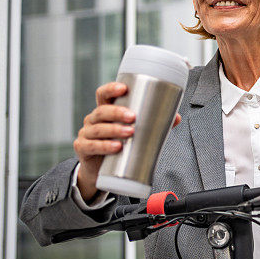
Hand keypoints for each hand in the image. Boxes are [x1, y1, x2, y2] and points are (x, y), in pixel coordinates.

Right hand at [73, 82, 181, 201]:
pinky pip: (91, 146)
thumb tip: (176, 117)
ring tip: (129, 133)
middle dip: (117, 112)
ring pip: (97, 128)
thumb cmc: (120, 144)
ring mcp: (86, 134)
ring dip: (114, 129)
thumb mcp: (135, 133)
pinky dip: (104, 146)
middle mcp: (93, 119)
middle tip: (133, 117)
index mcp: (106, 110)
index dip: (111, 89)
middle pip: (101, 111)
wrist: (102, 170)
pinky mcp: (83, 149)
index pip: (104, 94)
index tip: (124, 88)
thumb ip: (155, 124)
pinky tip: (116, 147)